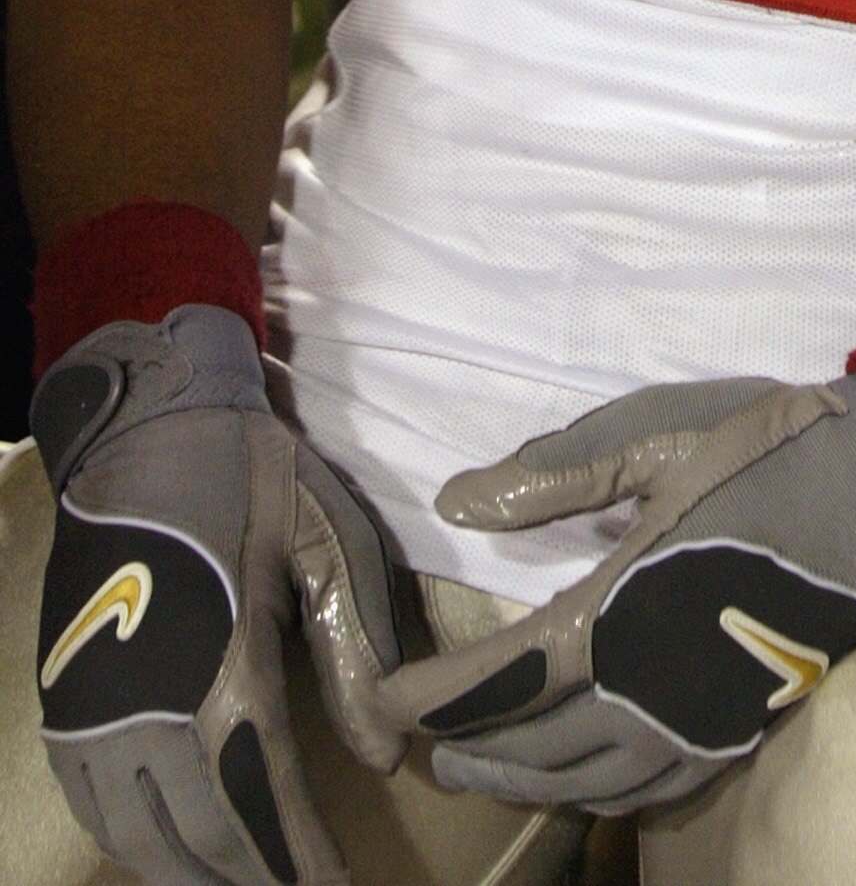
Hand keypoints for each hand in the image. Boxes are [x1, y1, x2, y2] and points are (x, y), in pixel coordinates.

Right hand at [34, 304, 405, 884]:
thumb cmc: (246, 474)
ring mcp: (92, 711)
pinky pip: (93, 807)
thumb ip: (356, 651)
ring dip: (192, 874)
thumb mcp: (326, 539)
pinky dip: (138, 846)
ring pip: (138, 838)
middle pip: (198, 839)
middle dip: (252, 881)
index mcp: (220, 667)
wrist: (140, 424)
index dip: (298, 865)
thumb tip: (387, 757)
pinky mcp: (62, 701)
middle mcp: (145, 708)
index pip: (261, 804)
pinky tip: (175, 852)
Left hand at [378, 374, 855, 815]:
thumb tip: (455, 502)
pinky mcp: (740, 726)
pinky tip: (583, 778)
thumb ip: (556, 474)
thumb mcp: (659, 433)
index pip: (503, 677)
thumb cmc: (770, 450)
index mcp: (625, 606)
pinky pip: (651, 787)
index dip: (434, 699)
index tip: (379, 708)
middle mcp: (655, 683)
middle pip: (538, 747)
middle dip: (471, 749)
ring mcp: (701, 717)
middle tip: (418, 743)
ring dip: (526, 780)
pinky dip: (598, 793)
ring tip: (480, 767)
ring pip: (591, 781)